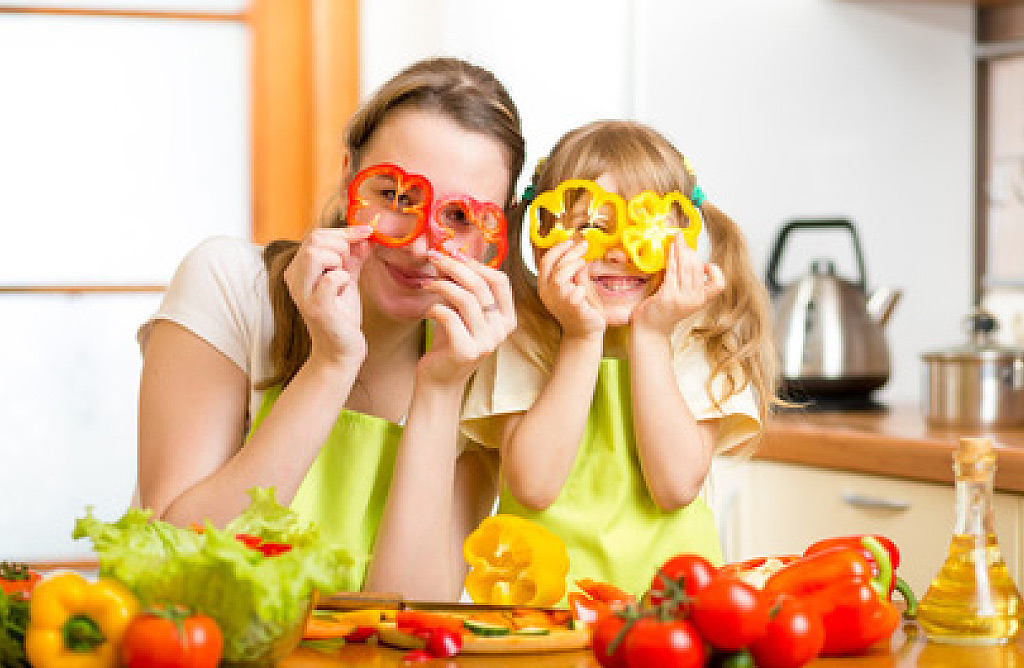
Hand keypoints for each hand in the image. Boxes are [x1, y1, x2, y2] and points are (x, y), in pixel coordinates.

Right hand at [283, 226, 372, 365]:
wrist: (341, 349)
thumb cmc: (342, 314)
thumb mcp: (348, 279)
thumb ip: (353, 257)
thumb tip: (365, 235)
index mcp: (299, 269)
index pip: (316, 235)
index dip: (344, 231)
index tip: (367, 232)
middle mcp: (294, 279)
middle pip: (315, 240)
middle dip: (341, 246)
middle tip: (349, 267)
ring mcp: (302, 294)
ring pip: (316, 254)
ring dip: (339, 261)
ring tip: (344, 279)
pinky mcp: (316, 308)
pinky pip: (330, 280)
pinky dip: (344, 280)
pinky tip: (344, 291)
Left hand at [417, 249, 515, 385]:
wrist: (439, 379)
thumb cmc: (449, 341)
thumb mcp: (458, 310)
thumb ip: (458, 285)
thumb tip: (447, 253)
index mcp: (506, 318)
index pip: (500, 281)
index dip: (477, 264)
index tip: (454, 254)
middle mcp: (501, 331)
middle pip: (481, 286)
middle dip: (455, 267)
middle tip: (434, 257)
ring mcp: (487, 343)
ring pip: (466, 299)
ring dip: (441, 285)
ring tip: (426, 284)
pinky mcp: (467, 352)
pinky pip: (450, 317)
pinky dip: (435, 309)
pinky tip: (428, 312)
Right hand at [536, 240, 605, 338]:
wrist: (585, 333)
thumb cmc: (582, 309)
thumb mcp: (578, 286)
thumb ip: (577, 273)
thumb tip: (579, 255)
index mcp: (546, 287)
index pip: (545, 262)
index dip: (557, 248)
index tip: (571, 241)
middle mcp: (548, 294)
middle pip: (553, 266)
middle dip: (569, 252)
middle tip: (583, 246)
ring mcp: (559, 302)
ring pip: (559, 277)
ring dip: (573, 265)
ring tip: (583, 263)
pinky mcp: (572, 308)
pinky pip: (575, 292)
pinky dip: (582, 287)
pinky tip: (584, 290)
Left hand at [633, 234, 724, 336]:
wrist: (650, 329)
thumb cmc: (665, 312)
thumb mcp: (684, 299)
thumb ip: (690, 284)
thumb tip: (690, 258)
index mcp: (701, 300)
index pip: (719, 285)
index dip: (715, 272)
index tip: (705, 265)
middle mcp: (694, 300)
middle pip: (698, 269)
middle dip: (690, 251)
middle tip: (682, 240)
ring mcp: (681, 299)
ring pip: (686, 268)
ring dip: (681, 250)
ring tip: (676, 239)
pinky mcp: (667, 296)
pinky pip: (672, 271)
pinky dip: (671, 257)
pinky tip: (669, 248)